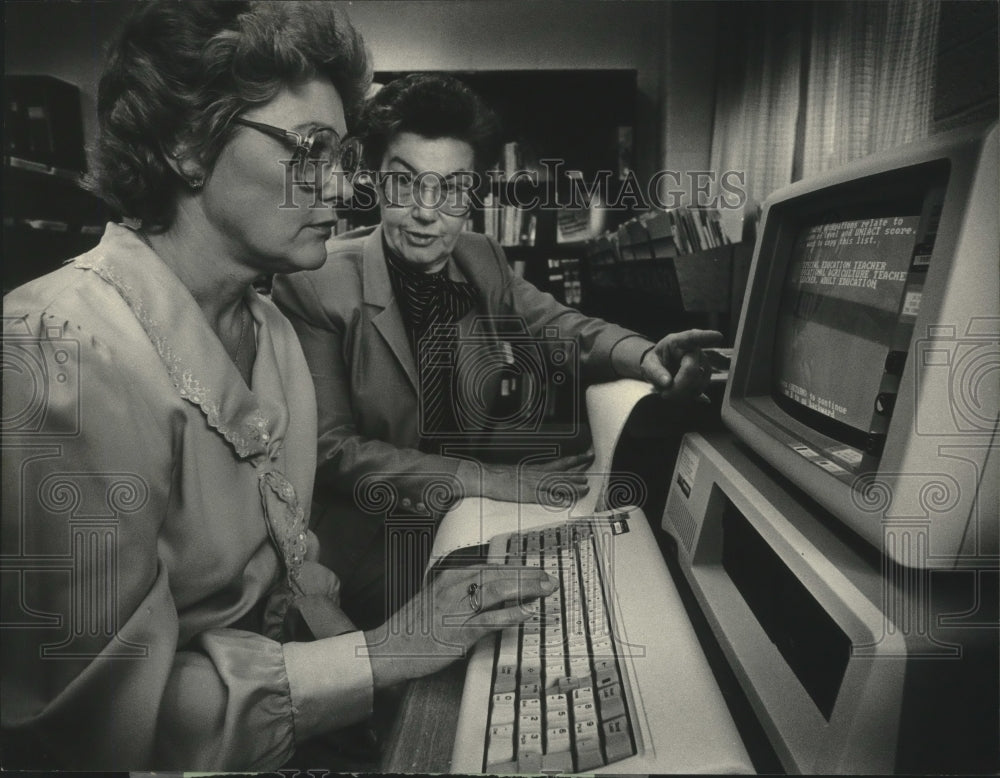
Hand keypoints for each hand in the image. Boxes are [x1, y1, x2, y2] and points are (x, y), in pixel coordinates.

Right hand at [363, 565, 558, 687]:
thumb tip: (490, 592)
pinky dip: (511, 614)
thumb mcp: (436, 601)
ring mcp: (455, 609)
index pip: (490, 568)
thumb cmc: (413, 628)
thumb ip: (461, 594)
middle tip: (549, 578)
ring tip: (545, 589)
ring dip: (525, 588)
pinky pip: (489, 620)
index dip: (517, 569)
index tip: (536, 570)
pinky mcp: (457, 632)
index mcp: (449, 578)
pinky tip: (527, 613)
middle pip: (497, 575)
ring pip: (496, 591)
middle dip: (527, 575)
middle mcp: (453, 588)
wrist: (388, 649)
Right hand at [459, 449, 594, 504]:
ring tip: (584, 488)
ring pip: (558, 484)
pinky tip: (566, 501)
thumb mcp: (521, 470)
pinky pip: (545, 498)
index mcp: (537, 468)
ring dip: (572, 486)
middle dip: (579, 473)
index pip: (561, 462)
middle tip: (591, 474)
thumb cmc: (502, 475)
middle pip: (563, 473)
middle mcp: (538, 474)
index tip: (587, 456)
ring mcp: (534, 485)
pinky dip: (556, 499)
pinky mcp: (528, 495)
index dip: (576, 460)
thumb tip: (545, 473)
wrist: (489, 477)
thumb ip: (534, 473)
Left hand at [641, 329, 722, 400]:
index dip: (706, 337)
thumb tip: (667, 382)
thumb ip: (655, 372)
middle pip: (692, 370)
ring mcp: (702, 363)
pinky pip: (700, 388)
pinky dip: (688, 395)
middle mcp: (694, 350)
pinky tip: (680, 393)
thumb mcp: (649, 364)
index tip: (717, 336)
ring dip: (683, 392)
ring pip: (698, 382)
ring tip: (670, 392)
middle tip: (665, 395)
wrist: (662, 368)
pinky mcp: (705, 375)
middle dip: (678, 386)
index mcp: (678, 342)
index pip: (692, 337)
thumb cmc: (656, 361)